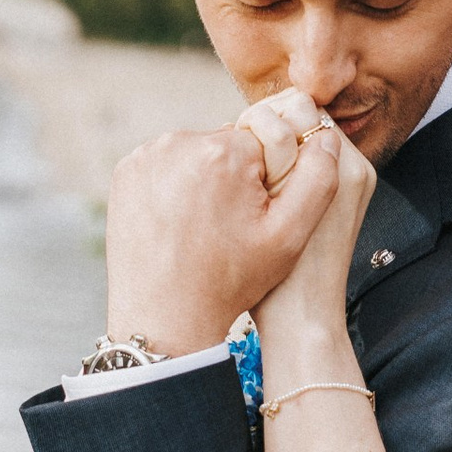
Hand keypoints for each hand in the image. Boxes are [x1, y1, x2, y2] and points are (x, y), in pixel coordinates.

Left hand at [102, 89, 346, 354]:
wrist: (164, 316)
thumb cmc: (230, 279)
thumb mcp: (290, 235)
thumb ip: (319, 178)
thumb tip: (325, 135)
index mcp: (224, 151)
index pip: (265, 143)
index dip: (268, 182)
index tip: (253, 218)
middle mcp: (180, 141)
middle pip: (230, 145)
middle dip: (236, 178)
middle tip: (228, 227)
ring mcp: (147, 155)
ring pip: (198, 154)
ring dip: (206, 180)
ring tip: (202, 227)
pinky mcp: (126, 171)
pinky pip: (167, 164)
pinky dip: (175, 186)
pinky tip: (178, 222)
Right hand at [254, 127, 379, 376]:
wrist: (302, 318)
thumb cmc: (288, 266)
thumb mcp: (283, 195)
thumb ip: (287, 146)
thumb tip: (278, 111)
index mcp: (349, 166)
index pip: (307, 109)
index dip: (273, 118)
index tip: (249, 139)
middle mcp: (357, 171)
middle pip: (307, 126)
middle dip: (276, 135)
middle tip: (248, 157)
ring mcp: (349, 189)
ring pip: (303, 148)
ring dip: (276, 154)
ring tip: (251, 178)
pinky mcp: (336, 205)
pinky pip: (306, 171)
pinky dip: (282, 175)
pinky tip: (258, 194)